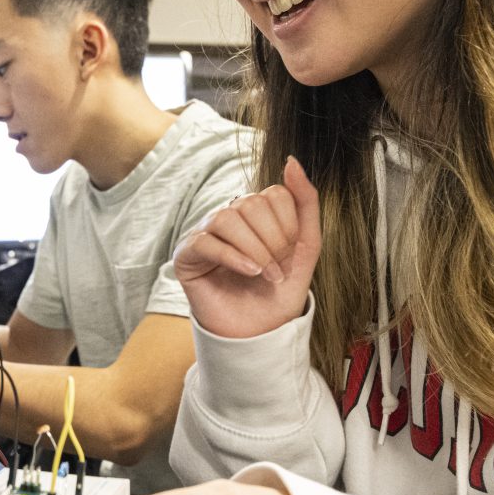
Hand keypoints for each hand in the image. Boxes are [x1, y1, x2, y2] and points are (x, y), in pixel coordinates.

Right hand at [174, 156, 319, 338]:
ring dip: (254, 250)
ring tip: (264, 275)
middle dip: (273, 241)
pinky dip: (233, 258)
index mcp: (256, 212)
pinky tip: (249, 273)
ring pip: (227, 218)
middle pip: (251, 204)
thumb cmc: (279, 291)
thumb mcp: (306, 247)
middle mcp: (229, 217)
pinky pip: (206, 241)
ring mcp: (205, 233)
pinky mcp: (187, 254)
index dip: (288, 226)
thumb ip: (305, 203)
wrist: (260, 332)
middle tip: (278, 271)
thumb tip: (292, 161)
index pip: (274, 194)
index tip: (290, 257)